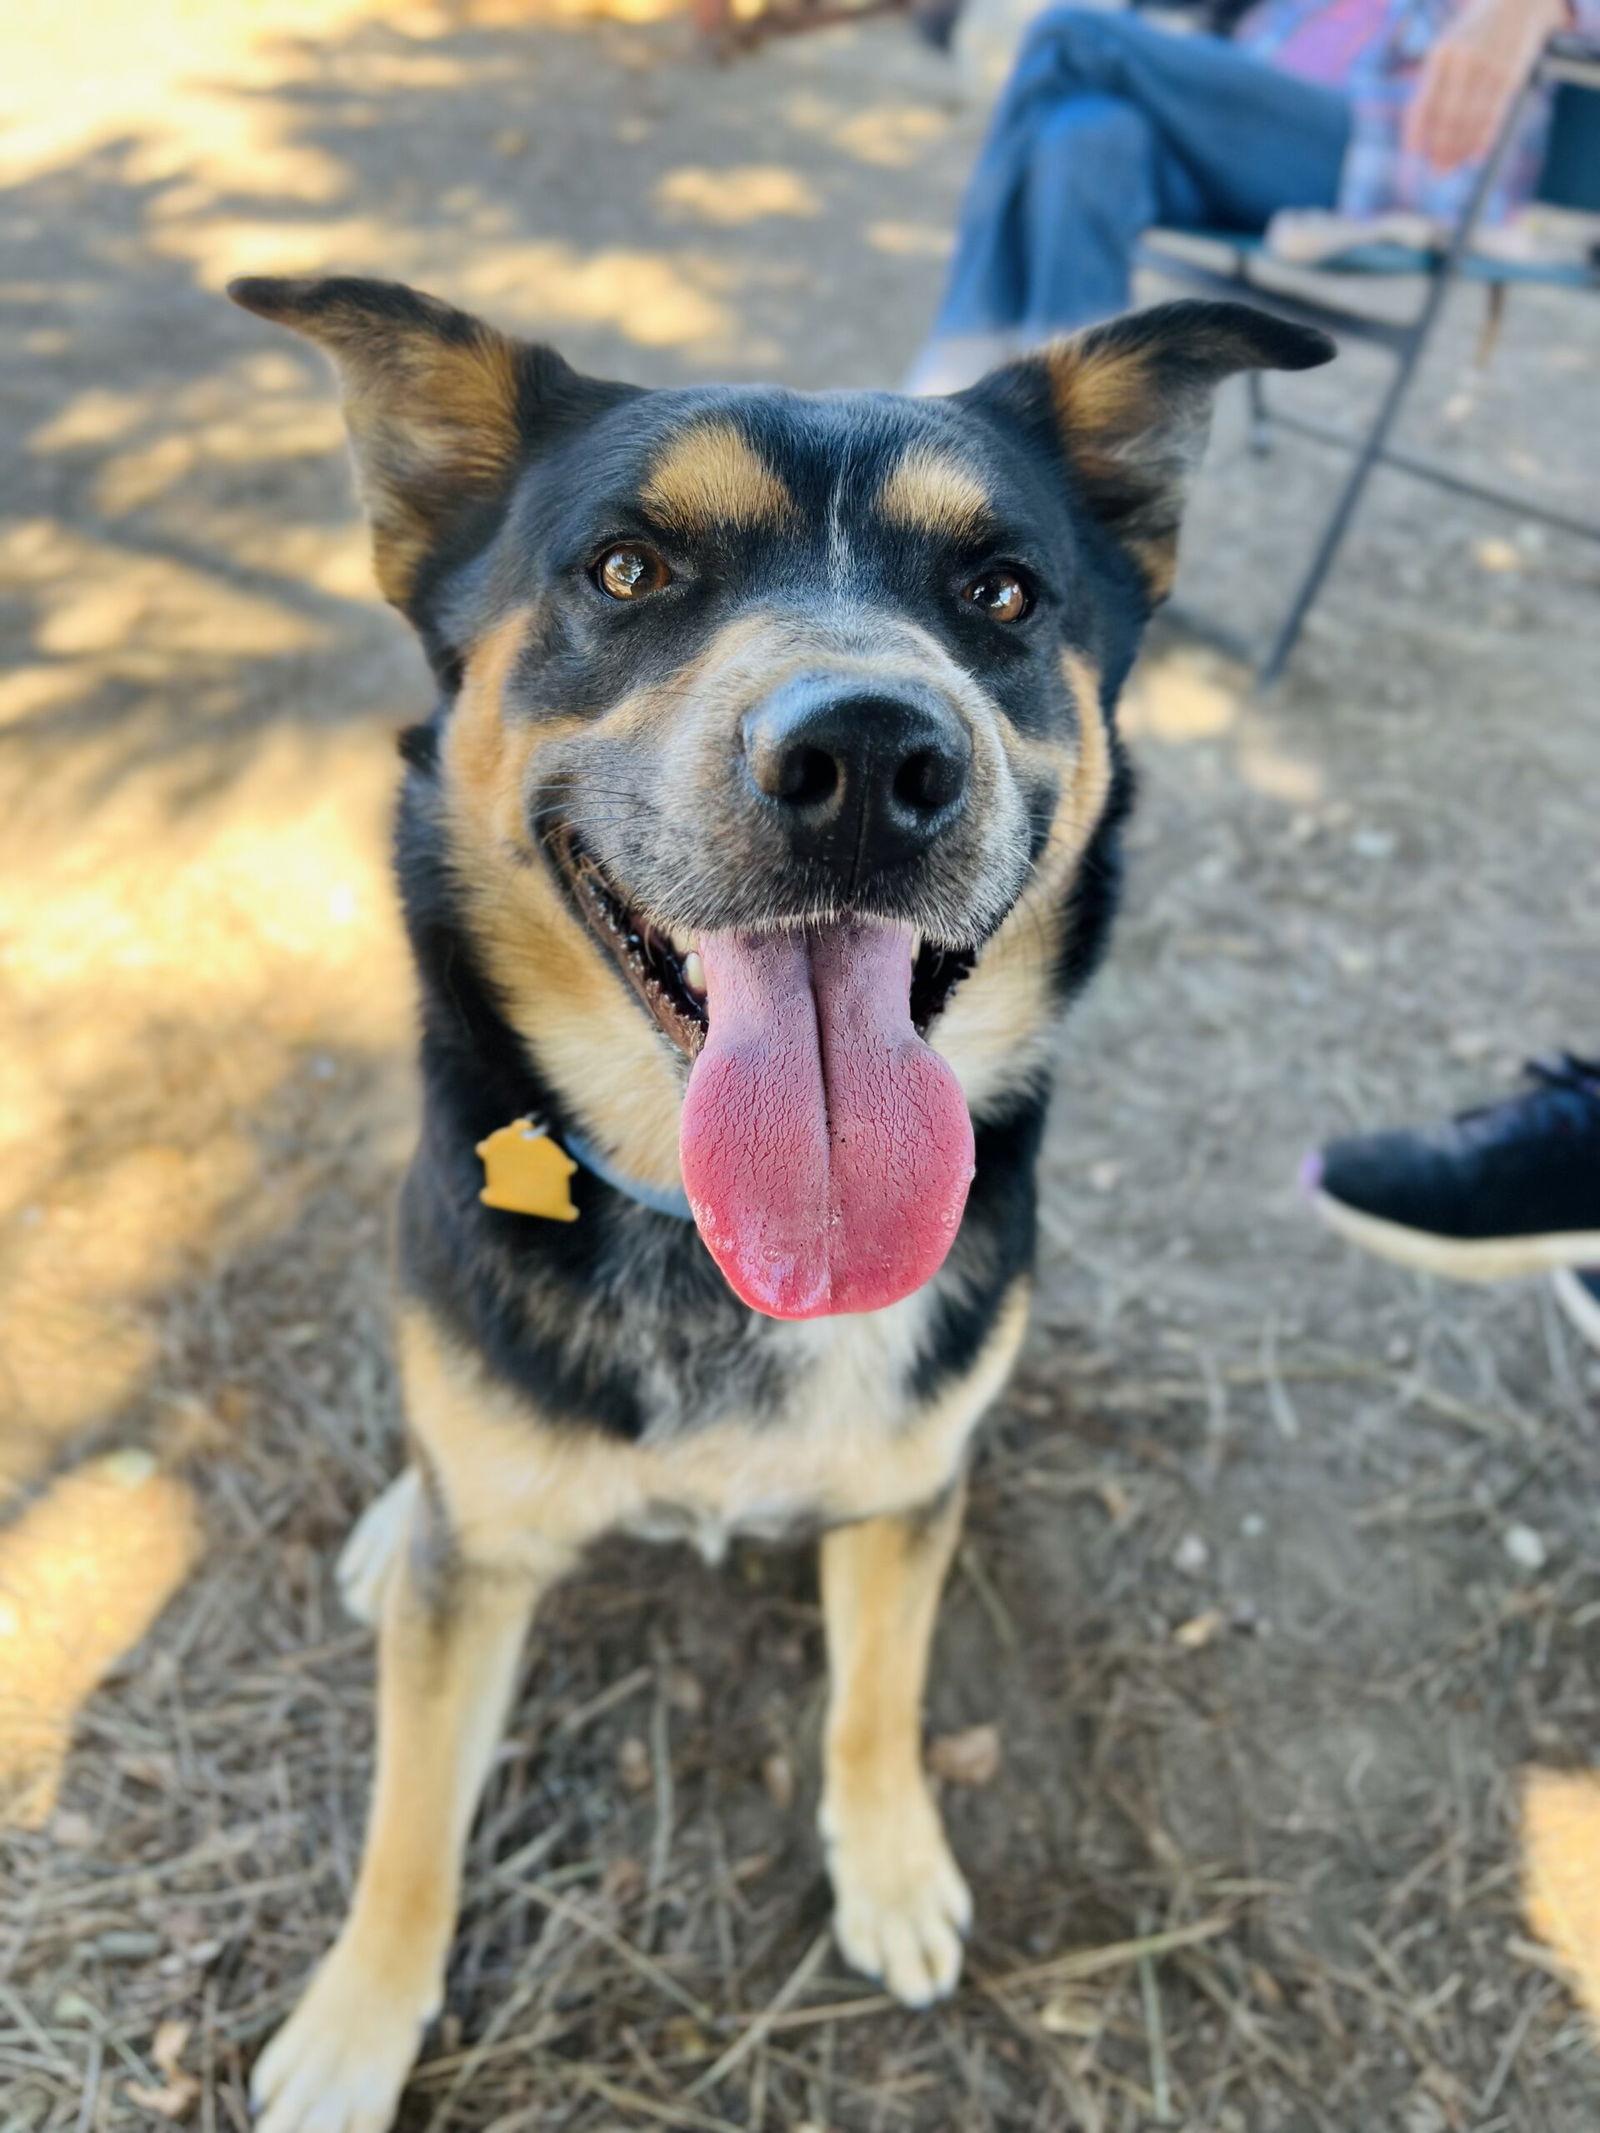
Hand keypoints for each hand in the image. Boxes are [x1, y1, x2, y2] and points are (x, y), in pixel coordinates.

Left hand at [1403, 0, 1567, 172]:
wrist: (1516, 1)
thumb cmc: (1473, 32)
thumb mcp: (1448, 46)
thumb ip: (1433, 82)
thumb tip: (1419, 129)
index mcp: (1441, 53)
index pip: (1424, 101)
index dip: (1418, 131)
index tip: (1414, 154)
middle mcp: (1464, 60)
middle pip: (1448, 116)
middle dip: (1441, 147)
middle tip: (1437, 171)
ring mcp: (1490, 66)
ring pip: (1471, 119)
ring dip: (1460, 148)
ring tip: (1452, 167)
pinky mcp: (1512, 73)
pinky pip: (1495, 113)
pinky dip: (1484, 138)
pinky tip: (1476, 157)